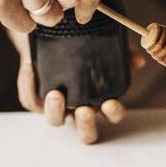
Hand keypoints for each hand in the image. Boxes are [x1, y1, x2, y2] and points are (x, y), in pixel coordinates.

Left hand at [10, 30, 145, 143]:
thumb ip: (122, 51)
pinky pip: (30, 100)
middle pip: (86, 133)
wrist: (50, 33)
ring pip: (55, 122)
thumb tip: (137, 60)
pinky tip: (30, 69)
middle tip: (84, 111)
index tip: (110, 102)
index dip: (113, 113)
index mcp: (99, 98)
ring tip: (56, 95)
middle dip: (86, 125)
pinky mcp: (35, 97)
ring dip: (56, 112)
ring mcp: (56, 105)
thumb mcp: (101, 44)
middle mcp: (78, 107)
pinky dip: (28, 87)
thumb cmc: (81, 43)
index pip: (112, 114)